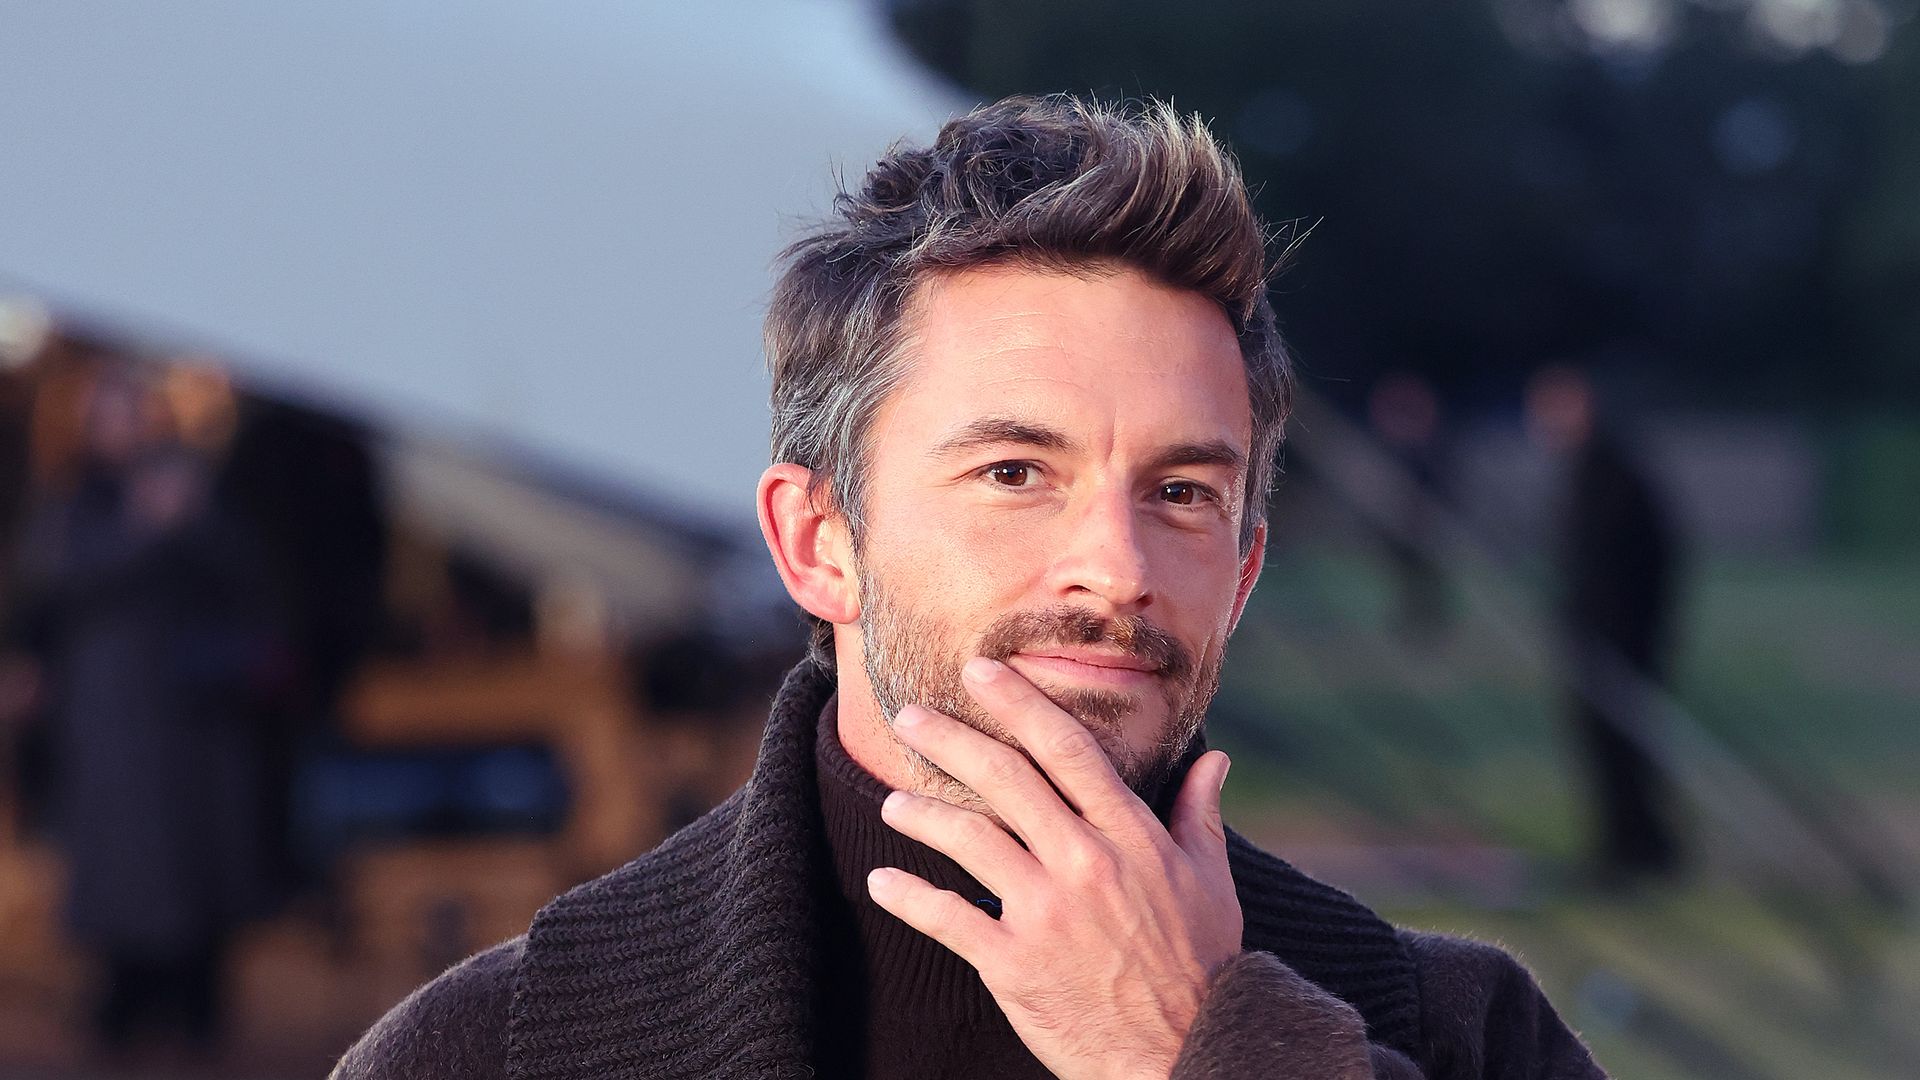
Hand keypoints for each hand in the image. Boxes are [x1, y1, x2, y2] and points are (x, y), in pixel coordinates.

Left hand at [866, 656, 1242, 1079]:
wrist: (1191, 1050)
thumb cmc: (1203, 964)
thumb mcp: (1211, 882)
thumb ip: (1198, 814)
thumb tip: (1214, 759)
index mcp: (1129, 835)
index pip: (1066, 749)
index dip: (1018, 703)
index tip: (981, 672)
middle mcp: (1083, 861)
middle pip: (1005, 779)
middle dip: (951, 739)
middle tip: (910, 716)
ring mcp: (1045, 912)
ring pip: (968, 839)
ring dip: (921, 813)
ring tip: (893, 801)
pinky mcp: (1014, 963)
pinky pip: (947, 918)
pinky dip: (909, 897)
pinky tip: (882, 882)